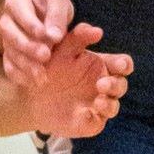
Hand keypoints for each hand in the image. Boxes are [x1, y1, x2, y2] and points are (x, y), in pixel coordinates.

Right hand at [0, 0, 71, 86]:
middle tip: (46, 55)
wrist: (48, 19)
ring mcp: (5, 40)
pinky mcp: (9, 56)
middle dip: (27, 45)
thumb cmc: (53, 8)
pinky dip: (20, 75)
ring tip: (43, 75)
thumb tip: (54, 36)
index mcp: (16, 2)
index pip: (19, 11)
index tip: (46, 35)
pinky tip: (34, 82)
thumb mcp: (59, 4)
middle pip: (8, 32)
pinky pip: (8, 67)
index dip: (31, 23)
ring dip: (25, 64)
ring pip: (9, 52)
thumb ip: (57, 17)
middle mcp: (7, 20)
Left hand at [26, 24, 133, 138]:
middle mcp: (104, 85)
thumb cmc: (49, 66)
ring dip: (109, 104)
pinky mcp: (89, 122)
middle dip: (115, 85)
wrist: (29, 92)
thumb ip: (78, 37)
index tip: (118, 65)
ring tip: (97, 101)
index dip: (124, 65)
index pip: (123, 64)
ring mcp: (98, 105)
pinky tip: (84, 113)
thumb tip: (98, 30)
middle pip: (121, 85)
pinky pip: (97, 122)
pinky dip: (93, 118)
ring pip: (114, 106)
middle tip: (101, 84)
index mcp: (101, 65)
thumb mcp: (62, 48)